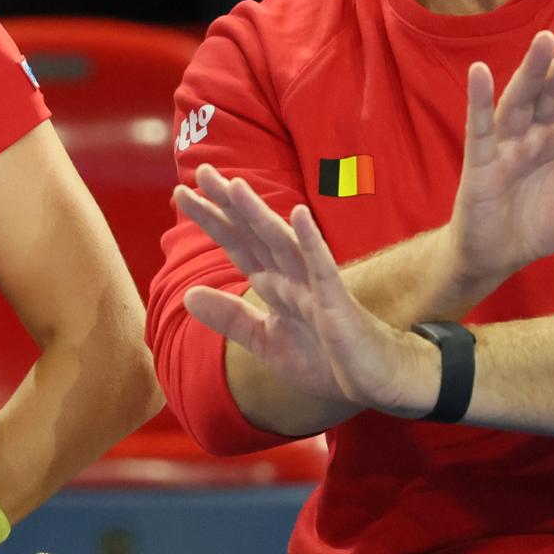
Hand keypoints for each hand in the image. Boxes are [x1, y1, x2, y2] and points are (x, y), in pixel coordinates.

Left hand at [180, 192, 433, 416]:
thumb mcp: (265, 340)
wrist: (372, 381)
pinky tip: (298, 215)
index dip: (211, 220)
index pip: (237, 245)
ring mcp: (314, 286)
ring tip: (235, 187)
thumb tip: (187, 295)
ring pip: (282, 243)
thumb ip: (230, 317)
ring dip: (259, 215)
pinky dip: (309, 241)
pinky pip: (322, 268)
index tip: (182, 194)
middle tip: (201, 172)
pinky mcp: (336, 301)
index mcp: (274, 284)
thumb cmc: (325, 358)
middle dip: (227, 205)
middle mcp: (291, 277)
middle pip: (254, 235)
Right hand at [447, 27, 553, 297]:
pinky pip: (479, 127)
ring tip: (545, 41)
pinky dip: (479, 101)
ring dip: (532, 72)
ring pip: (521, 100)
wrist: (499, 257)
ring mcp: (507, 144)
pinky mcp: (480, 162)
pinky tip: (479, 72)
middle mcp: (536, 132)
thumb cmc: (542, 223)